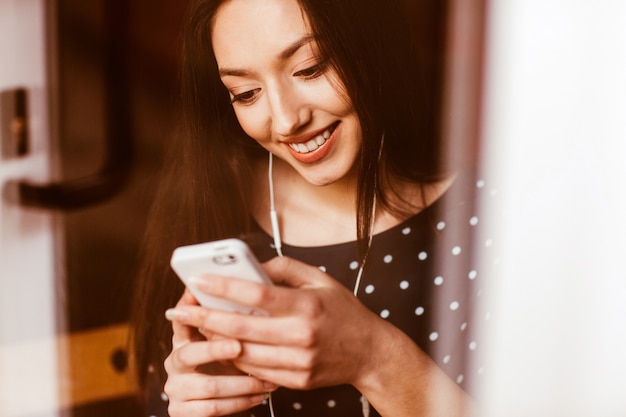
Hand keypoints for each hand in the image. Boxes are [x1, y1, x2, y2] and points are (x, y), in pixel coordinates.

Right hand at [164, 290, 277, 416]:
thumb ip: (232, 330)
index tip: (196, 293)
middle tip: (238, 346)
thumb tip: (256, 308)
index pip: (181, 321)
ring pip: (209, 386)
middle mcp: (174, 363)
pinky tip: (258, 397)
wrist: (214, 405)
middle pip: (189, 354)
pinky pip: (213, 408)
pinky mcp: (181, 412)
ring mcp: (175, 388)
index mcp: (183, 341)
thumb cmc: (226, 368)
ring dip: (242, 384)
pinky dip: (239, 403)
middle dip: (215, 349)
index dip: (186, 307)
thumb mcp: (227, 347)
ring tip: (266, 381)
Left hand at [167, 256, 390, 390]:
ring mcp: (298, 362)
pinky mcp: (296, 380)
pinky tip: (224, 345)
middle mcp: (301, 335)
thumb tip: (251, 268)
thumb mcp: (320, 279)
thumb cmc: (344, 311)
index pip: (257, 295)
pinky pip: (256, 370)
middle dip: (204, 318)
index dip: (223, 287)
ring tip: (198, 326)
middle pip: (241, 328)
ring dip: (215, 340)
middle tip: (179, 310)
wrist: (370, 353)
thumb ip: (284, 268)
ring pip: (243, 354)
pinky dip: (236, 358)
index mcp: (307, 305)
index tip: (198, 279)